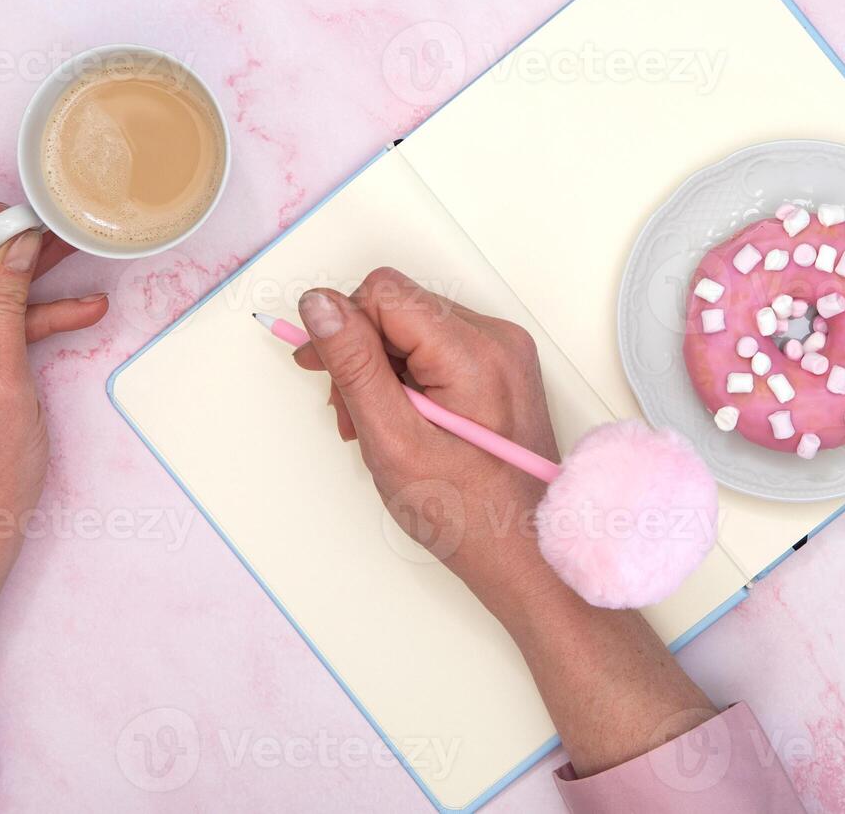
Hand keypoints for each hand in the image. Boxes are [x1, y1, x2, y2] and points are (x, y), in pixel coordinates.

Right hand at [293, 267, 560, 619]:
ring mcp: (503, 353)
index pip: (384, 292)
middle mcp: (497, 339)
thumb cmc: (468, 514)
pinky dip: (406, 378)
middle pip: (398, 307)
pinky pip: (435, 348)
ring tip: (373, 424)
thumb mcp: (392, 440)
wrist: (524, 553)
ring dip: (380, 369)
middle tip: (348, 412)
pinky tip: (400, 419)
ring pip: (411, 328)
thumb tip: (320, 305)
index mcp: (475, 352)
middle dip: (360, 353)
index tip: (324, 372)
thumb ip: (354, 365)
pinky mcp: (500, 369)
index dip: (343, 328)